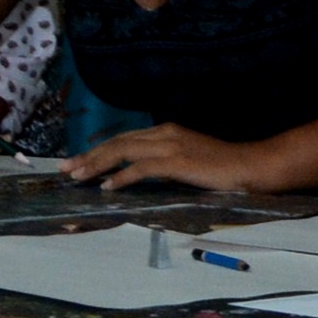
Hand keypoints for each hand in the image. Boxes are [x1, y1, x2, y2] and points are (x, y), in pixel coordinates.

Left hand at [68, 123, 270, 192]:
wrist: (252, 166)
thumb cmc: (225, 168)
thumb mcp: (190, 159)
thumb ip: (166, 161)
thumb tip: (141, 174)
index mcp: (167, 131)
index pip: (124, 139)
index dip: (98, 150)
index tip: (78, 161)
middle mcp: (164, 133)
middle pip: (117, 142)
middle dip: (89, 156)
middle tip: (66, 169)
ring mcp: (170, 146)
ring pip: (123, 152)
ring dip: (97, 165)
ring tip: (77, 177)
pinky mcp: (177, 161)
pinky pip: (140, 169)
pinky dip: (121, 177)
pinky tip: (107, 187)